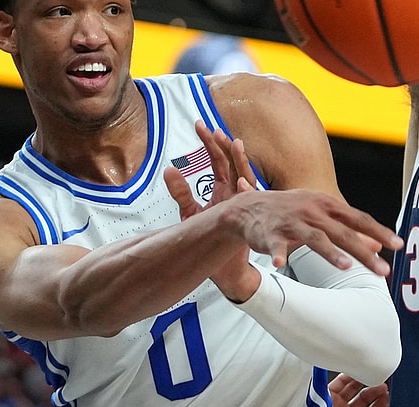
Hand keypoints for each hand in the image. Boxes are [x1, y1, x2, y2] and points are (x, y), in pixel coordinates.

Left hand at [165, 120, 259, 301]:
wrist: (227, 269)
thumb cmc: (211, 240)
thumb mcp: (190, 213)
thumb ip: (181, 192)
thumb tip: (168, 170)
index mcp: (223, 189)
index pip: (218, 160)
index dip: (209, 142)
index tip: (201, 126)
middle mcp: (235, 193)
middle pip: (230, 163)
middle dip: (222, 145)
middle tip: (213, 129)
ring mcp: (244, 204)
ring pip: (245, 176)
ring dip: (239, 161)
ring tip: (233, 144)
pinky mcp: (248, 219)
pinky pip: (250, 203)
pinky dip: (248, 192)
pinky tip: (243, 183)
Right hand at [328, 373, 388, 406]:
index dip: (380, 404)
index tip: (387, 396)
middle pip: (363, 399)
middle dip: (374, 391)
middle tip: (382, 385)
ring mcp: (335, 405)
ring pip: (351, 389)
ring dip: (363, 382)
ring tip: (372, 377)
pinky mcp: (326, 395)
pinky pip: (338, 383)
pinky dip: (347, 377)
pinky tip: (357, 374)